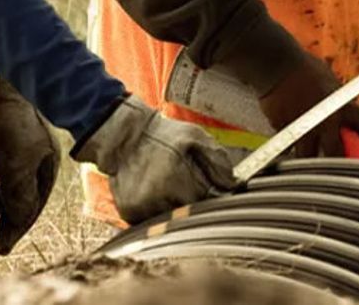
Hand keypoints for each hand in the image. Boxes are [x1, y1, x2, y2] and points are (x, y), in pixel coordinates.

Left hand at [0, 79, 60, 255]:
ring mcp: (12, 146)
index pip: (33, 206)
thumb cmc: (10, 119)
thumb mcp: (19, 165)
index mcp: (47, 163)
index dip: (17, 228)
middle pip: (14, 196)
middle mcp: (32, 156)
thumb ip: (21, 198)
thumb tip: (17, 225)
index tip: (0, 248)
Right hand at [73, 95, 236, 224]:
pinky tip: (158, 194)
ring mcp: (140, 209)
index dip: (211, 195)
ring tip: (171, 186)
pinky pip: (153, 222)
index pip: (206, 204)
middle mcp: (155, 199)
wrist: (123, 136)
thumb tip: (235, 185)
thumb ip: (217, 160)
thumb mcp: (194, 136)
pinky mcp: (129, 214)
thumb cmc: (162, 135)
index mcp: (174, 181)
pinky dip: (159, 212)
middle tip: (188, 183)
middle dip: (194, 203)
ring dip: (177, 209)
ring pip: (171, 221)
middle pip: (189, 215)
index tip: (211, 187)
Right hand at [259, 52, 358, 157]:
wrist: (277, 66)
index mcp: (342, 106)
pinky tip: (291, 138)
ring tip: (310, 160)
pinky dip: (292, 145)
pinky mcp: (285, 130)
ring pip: (308, 157)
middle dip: (339, 162)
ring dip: (310, 160)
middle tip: (338, 163)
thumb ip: (339, 100)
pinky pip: (289, 146)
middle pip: (336, 154)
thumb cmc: (305, 69)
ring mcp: (305, 128)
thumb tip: (346, 113)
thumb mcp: (331, 82)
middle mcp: (326, 120)